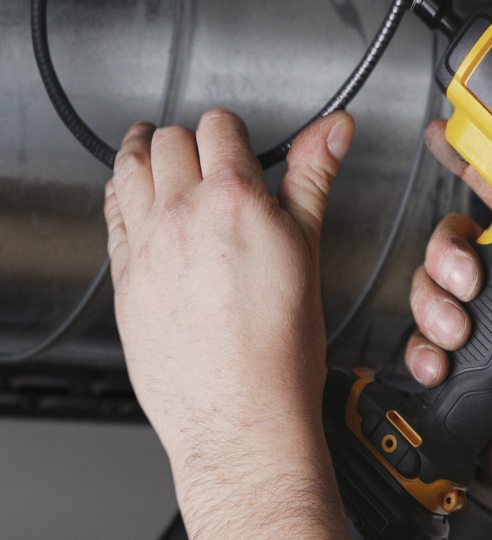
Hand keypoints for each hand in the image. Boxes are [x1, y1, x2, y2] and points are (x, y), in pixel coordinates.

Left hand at [102, 108, 353, 486]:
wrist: (242, 413)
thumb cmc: (281, 348)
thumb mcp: (308, 248)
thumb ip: (314, 178)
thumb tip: (333, 131)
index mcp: (234, 200)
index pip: (219, 127)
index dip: (231, 128)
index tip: (237, 138)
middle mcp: (182, 216)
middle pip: (168, 140)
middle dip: (188, 139)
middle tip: (201, 150)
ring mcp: (146, 246)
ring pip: (127, 169)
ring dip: (142, 154)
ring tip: (150, 151)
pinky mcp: (124, 279)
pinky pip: (111, 216)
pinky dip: (121, 198)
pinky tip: (132, 201)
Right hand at [403, 120, 491, 535]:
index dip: (483, 169)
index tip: (452, 134)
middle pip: (459, 243)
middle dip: (447, 256)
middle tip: (464, 283)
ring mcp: (488, 332)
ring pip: (433, 288)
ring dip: (433, 308)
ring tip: (457, 339)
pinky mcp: (461, 367)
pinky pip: (421, 339)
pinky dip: (422, 351)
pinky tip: (443, 369)